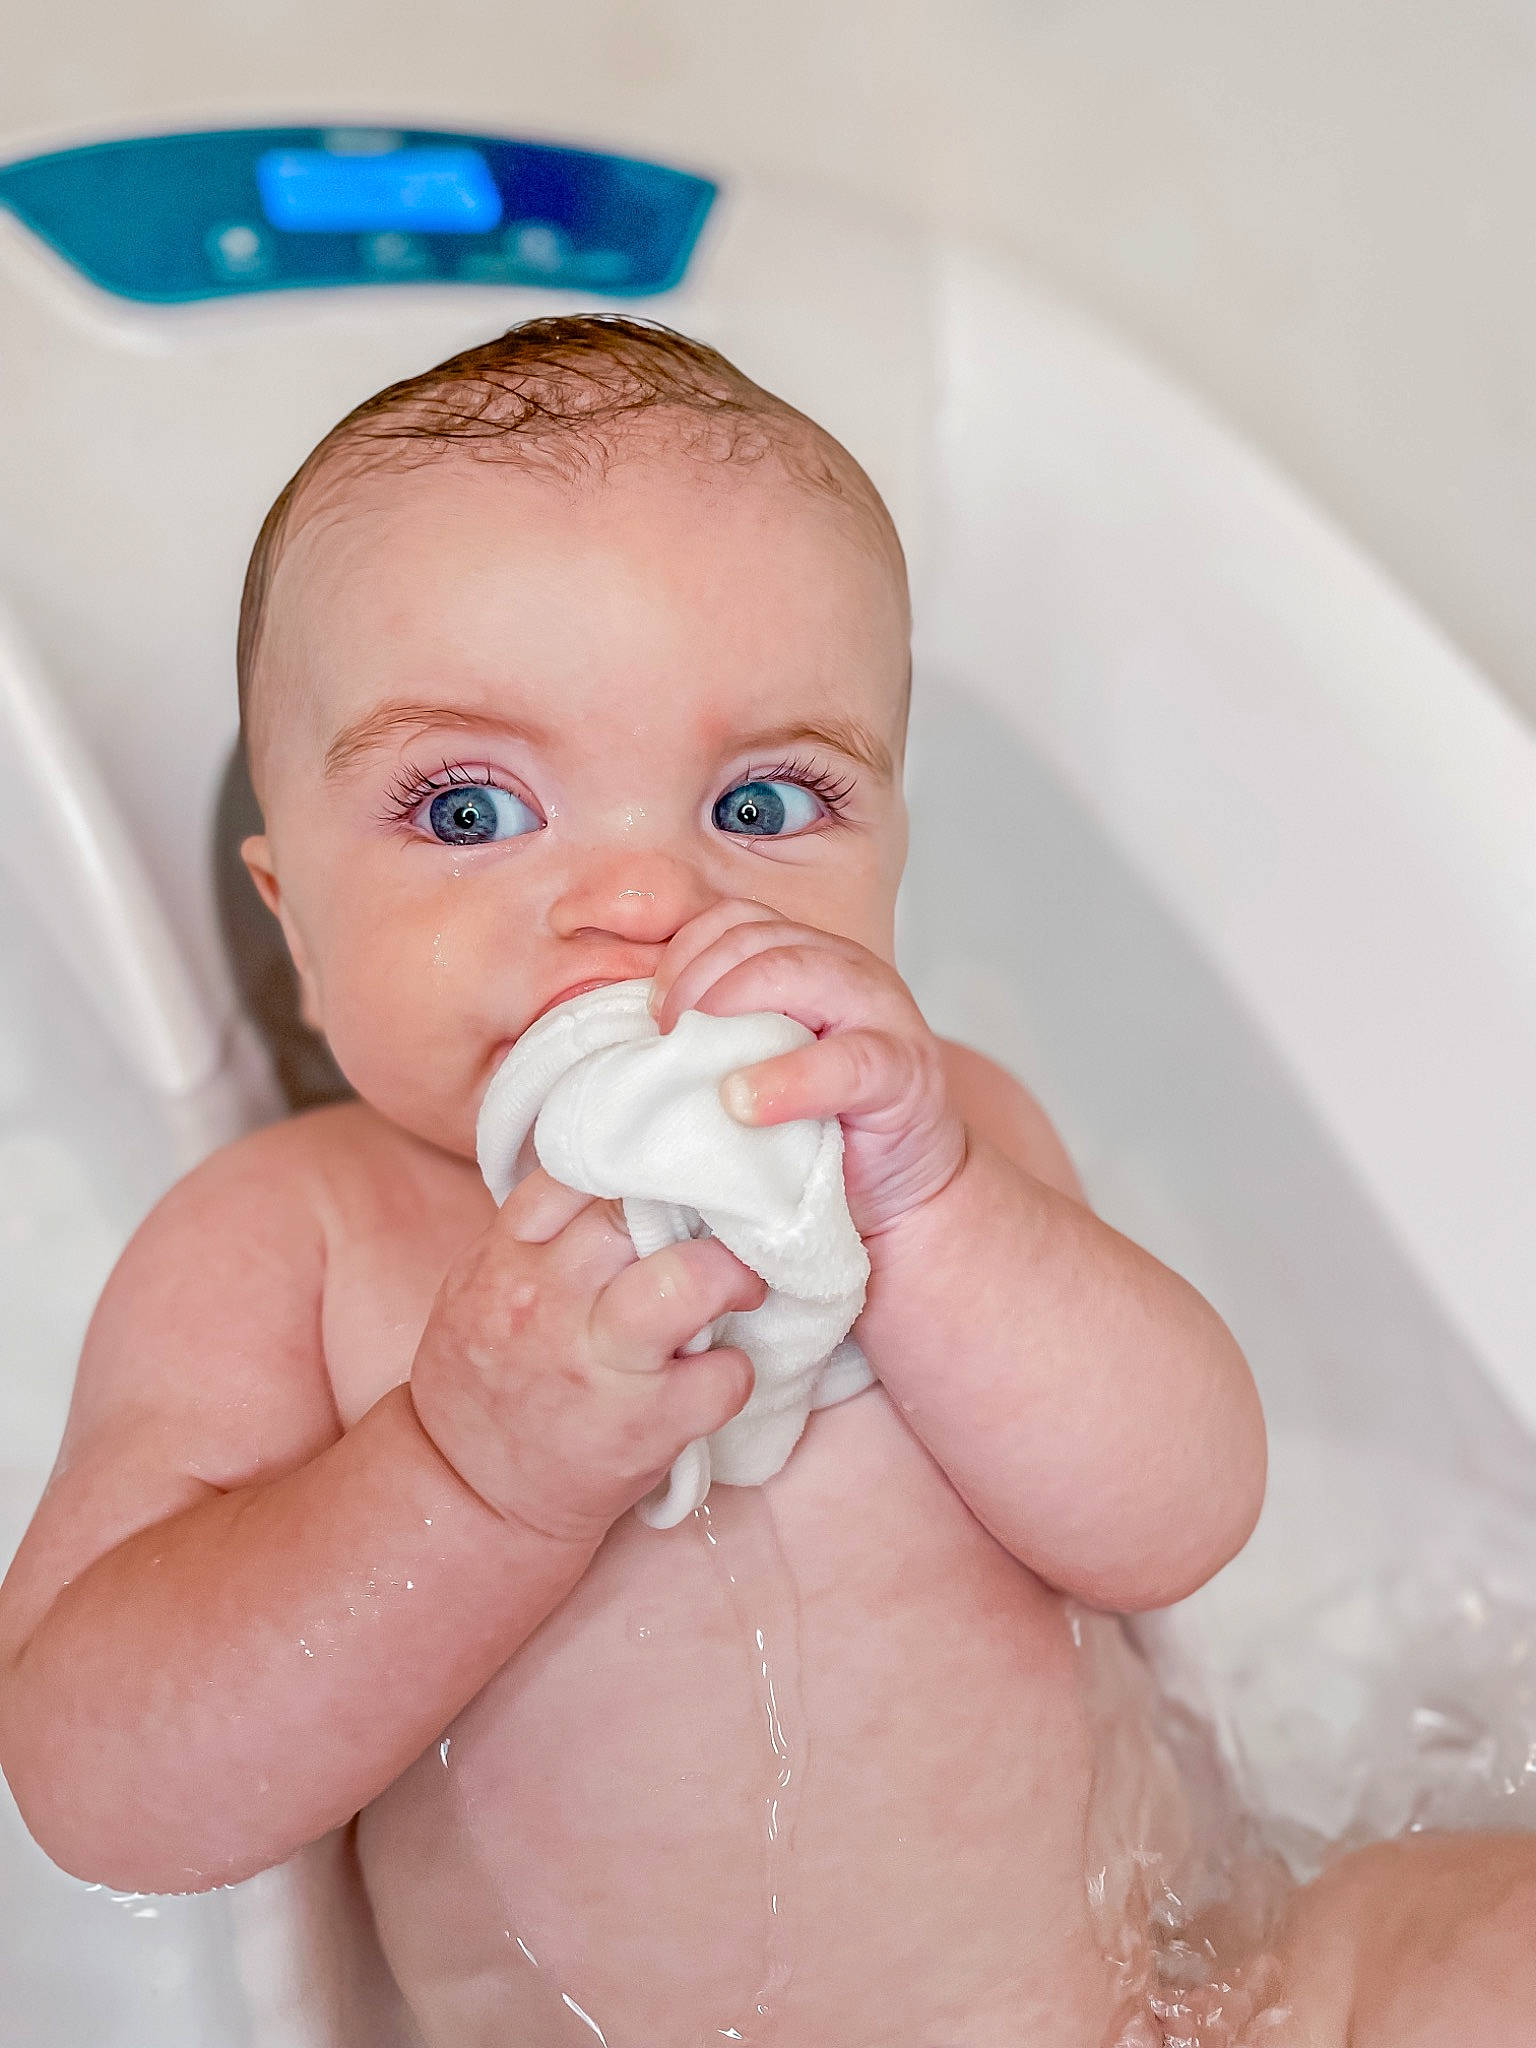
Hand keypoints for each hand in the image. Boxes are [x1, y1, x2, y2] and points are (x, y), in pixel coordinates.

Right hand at [409, 1168, 764, 1543]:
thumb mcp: (482, 1287)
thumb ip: (540, 1234)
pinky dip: (734, 1370)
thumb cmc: (485, 1380)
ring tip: (738, 1287)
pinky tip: (715, 1373)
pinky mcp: (646, 1426)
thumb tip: (624, 1180)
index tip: (661, 1182)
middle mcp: (548, 1303)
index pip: (576, 1174)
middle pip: (639, 1214)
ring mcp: (600, 1365)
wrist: (467, 1494)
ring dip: (732, 1277)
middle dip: (690, 1212)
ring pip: (691, 1280)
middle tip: (719, 1229)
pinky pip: (724, 1375)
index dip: (632, 1168)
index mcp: (504, 1261)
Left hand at [648, 900, 967, 1237]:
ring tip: (704, 1074)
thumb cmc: (815, 1125)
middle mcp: (845, 970)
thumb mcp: (759, 1065)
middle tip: (667, 1042)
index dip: (685, 955)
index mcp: (807, 959)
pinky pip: (848, 1061)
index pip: (737, 920)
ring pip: (800, 971)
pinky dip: (790, 1081)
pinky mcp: (904, 1070)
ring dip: (734, 1011)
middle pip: (760, 939)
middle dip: (698, 984)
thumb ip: (718, 1036)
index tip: (653, 1013)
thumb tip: (632, 1035)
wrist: (897, 1185)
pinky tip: (746, 1105)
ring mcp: (882, 1012)